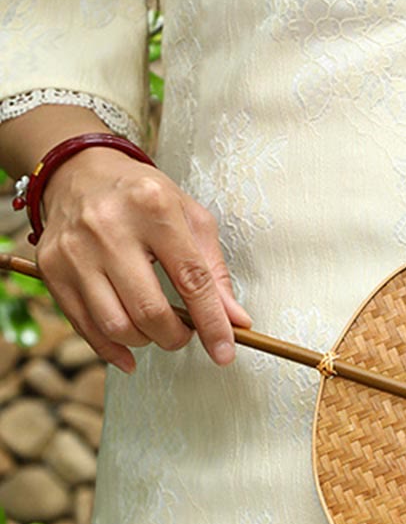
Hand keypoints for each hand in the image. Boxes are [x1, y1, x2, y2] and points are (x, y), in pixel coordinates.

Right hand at [35, 146, 251, 372]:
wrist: (80, 171)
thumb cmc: (144, 197)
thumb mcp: (190, 219)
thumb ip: (215, 271)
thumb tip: (236, 320)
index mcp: (154, 208)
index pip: (192, 280)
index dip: (212, 323)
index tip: (225, 351)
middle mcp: (109, 227)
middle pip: (150, 311)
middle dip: (176, 336)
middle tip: (185, 332)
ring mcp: (75, 250)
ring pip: (116, 325)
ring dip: (146, 340)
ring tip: (156, 327)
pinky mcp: (51, 269)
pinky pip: (85, 327)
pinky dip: (112, 349)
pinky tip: (130, 351)